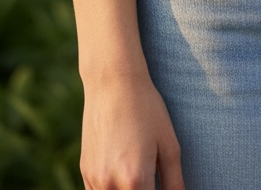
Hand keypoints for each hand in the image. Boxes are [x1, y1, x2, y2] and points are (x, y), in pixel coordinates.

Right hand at [80, 69, 184, 189]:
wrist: (113, 82)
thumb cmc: (146, 109)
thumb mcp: (169, 144)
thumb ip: (175, 182)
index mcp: (135, 180)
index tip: (160, 186)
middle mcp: (110, 184)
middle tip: (151, 180)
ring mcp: (95, 179)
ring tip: (137, 177)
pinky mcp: (85, 172)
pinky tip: (123, 178)